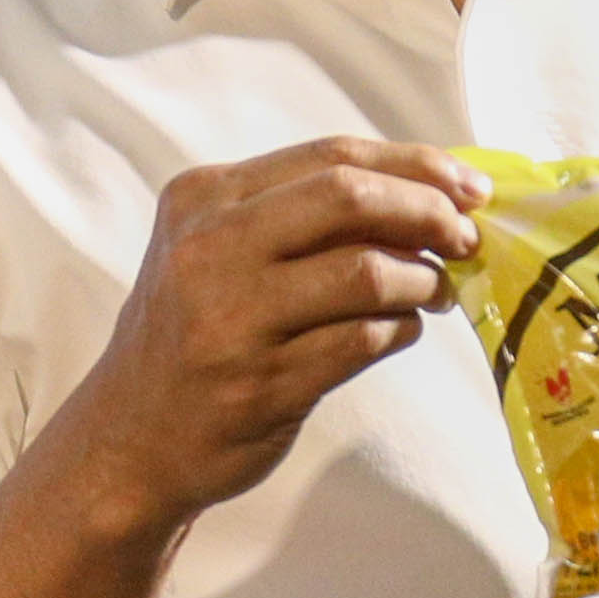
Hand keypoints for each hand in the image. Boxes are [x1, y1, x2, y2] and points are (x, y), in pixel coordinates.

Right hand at [66, 137, 490, 529]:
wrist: (130, 440)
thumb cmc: (197, 333)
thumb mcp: (219, 250)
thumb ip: (302, 215)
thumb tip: (430, 192)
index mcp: (205, 198)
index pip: (332, 157)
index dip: (414, 166)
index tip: (468, 186)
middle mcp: (210, 249)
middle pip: (350, 199)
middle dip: (428, 211)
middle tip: (468, 236)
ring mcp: (232, 318)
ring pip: (366, 271)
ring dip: (423, 278)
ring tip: (438, 290)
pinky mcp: (261, 383)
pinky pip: (365, 339)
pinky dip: (403, 328)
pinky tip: (404, 329)